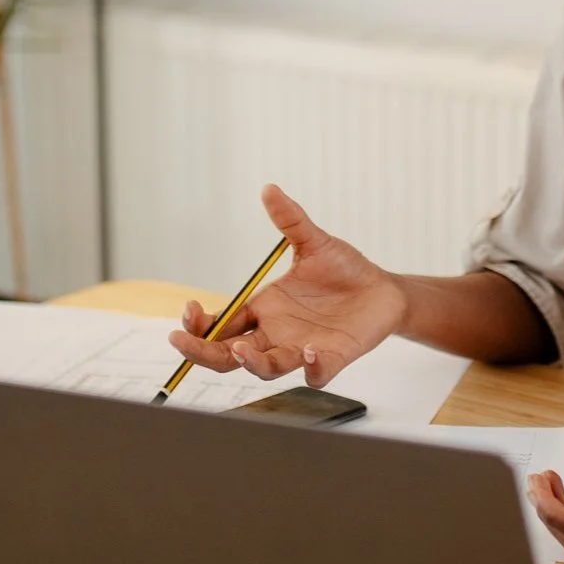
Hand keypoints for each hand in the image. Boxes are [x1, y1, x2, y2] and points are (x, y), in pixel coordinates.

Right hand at [167, 184, 406, 387]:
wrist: (382, 289)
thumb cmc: (344, 269)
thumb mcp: (314, 242)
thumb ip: (291, 220)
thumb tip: (270, 188)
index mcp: (264, 309)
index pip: (221, 325)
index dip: (199, 325)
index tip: (189, 312)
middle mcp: (276, 334)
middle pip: (229, 354)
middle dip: (202, 352)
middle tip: (181, 343)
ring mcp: (301, 349)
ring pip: (266, 368)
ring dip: (252, 363)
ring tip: (241, 349)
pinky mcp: (330, 359)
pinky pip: (314, 374)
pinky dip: (309, 369)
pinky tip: (308, 352)